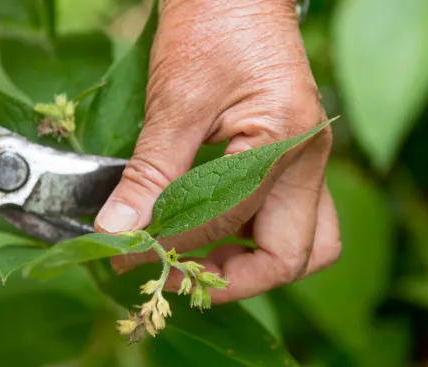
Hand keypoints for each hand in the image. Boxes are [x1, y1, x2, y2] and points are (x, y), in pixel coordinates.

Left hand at [95, 0, 340, 303]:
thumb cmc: (210, 25)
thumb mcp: (176, 102)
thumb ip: (152, 173)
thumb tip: (119, 229)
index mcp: (284, 141)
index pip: (225, 221)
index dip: (171, 245)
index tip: (126, 253)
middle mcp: (309, 159)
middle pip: (293, 256)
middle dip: (233, 280)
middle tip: (174, 274)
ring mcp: (308, 161)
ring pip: (306, 245)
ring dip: (256, 266)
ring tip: (200, 262)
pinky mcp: (295, 158)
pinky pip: (291, 220)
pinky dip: (258, 238)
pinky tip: (216, 232)